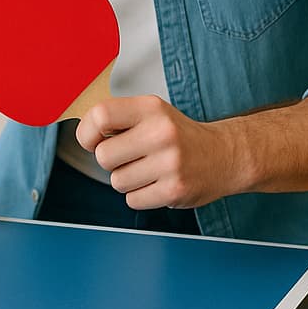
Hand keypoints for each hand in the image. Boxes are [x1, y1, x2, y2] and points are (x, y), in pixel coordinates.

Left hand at [76, 95, 233, 208]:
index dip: (87, 132)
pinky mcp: (175, 190)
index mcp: (150, 108)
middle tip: (129, 157)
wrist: (224, 155)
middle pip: (103, 156)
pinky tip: (157, 183)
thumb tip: (83, 134)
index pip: (100, 115)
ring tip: (148, 169)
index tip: (93, 141)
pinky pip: (133, 200)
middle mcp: (161, 133)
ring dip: (126, 179)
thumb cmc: (178, 134)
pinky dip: (140, 195)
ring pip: (117, 181)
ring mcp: (170, 163)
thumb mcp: (151, 113)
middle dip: (110, 161)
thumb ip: (118, 118)